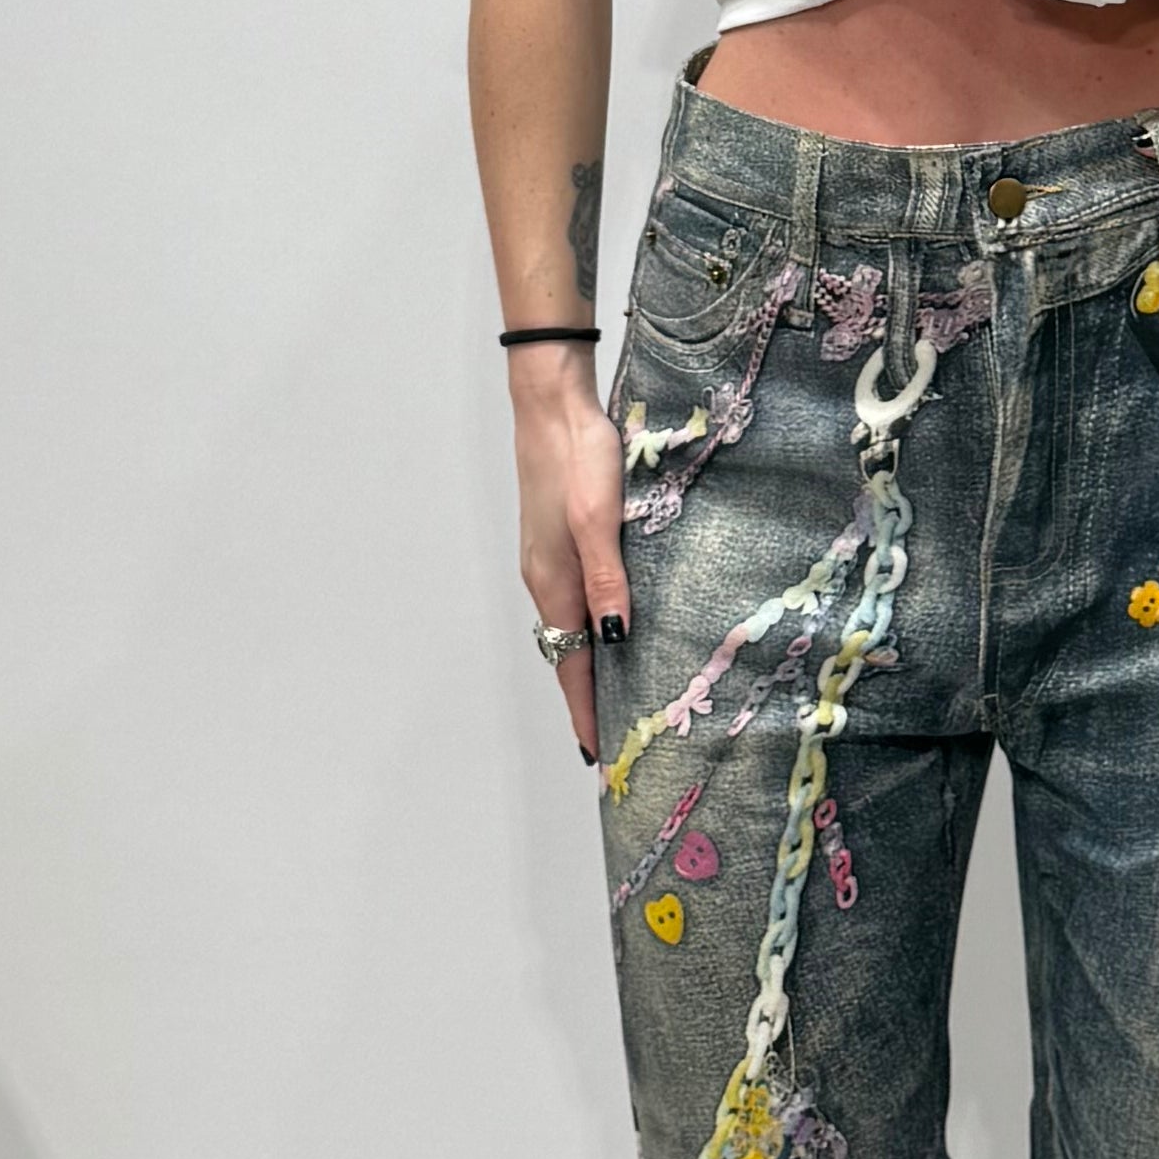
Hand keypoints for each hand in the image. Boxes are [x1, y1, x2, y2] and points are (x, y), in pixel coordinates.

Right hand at [510, 343, 631, 759]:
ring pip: (569, 627)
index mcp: (554, 581)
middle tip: (612, 739)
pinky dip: (588, 629)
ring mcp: (548, 558)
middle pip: (565, 653)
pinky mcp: (557, 539)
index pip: (569, 664)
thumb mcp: (599, 518)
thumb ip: (607, 579)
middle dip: (585, 698)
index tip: (597, 754)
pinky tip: (611, 627)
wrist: (551, 404)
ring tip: (613, 696)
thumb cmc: (577, 456)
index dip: (583, 710)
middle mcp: (545, 578)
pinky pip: (572, 601)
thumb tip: (614, 639)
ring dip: (586, 664)